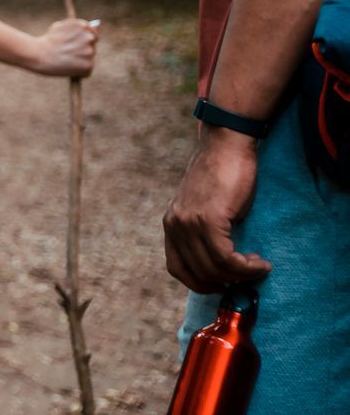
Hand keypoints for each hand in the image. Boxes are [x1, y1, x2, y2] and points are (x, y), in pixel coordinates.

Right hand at [29, 18, 99, 77]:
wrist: (38, 54)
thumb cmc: (48, 41)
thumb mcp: (60, 26)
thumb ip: (78, 26)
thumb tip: (96, 24)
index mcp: (83, 25)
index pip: (92, 34)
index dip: (81, 40)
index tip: (71, 44)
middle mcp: (89, 37)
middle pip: (92, 47)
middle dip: (82, 51)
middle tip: (66, 53)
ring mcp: (90, 52)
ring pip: (89, 59)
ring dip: (80, 61)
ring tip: (65, 61)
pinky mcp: (88, 65)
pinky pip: (87, 71)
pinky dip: (79, 72)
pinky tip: (67, 68)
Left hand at [164, 128, 271, 293]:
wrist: (225, 146)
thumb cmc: (223, 176)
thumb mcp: (205, 208)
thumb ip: (204, 232)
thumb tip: (222, 265)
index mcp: (171, 224)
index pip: (177, 269)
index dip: (201, 283)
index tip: (224, 284)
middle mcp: (175, 225)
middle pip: (198, 274)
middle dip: (227, 282)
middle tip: (250, 275)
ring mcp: (190, 222)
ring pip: (214, 269)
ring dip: (241, 276)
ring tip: (258, 267)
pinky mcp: (209, 219)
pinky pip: (226, 258)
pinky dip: (246, 267)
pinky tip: (259, 262)